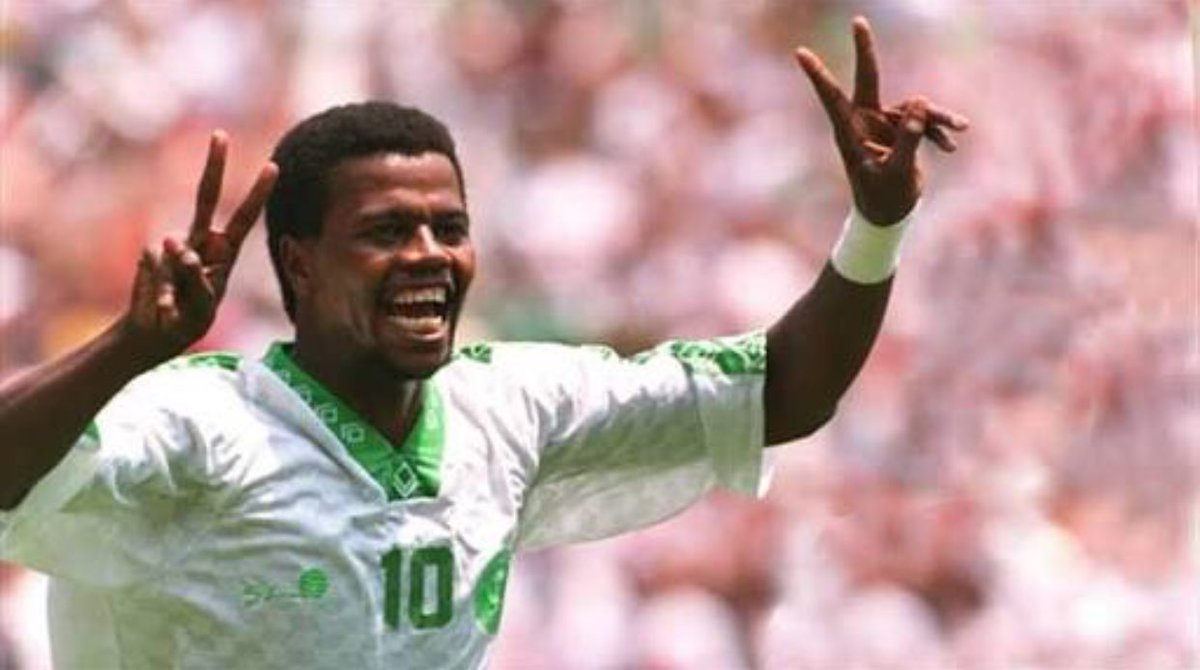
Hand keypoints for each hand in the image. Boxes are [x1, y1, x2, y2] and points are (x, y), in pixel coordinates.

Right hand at [122, 131, 277, 358]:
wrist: (158, 332)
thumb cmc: (190, 316)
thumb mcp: (203, 307)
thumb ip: (194, 279)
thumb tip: (172, 243)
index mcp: (224, 251)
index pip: (244, 218)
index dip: (258, 194)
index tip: (274, 166)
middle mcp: (200, 241)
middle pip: (206, 197)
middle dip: (214, 166)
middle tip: (220, 134)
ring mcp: (173, 246)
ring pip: (178, 249)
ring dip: (180, 277)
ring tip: (176, 305)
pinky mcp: (151, 256)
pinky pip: (157, 271)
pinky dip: (162, 296)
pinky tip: (164, 310)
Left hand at [795, 17, 967, 224]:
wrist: (891, 216)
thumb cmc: (884, 199)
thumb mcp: (897, 172)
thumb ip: (909, 139)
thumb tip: (922, 104)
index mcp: (850, 133)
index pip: (832, 98)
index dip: (819, 75)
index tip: (801, 53)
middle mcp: (864, 122)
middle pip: (867, 78)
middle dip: (865, 51)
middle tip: (858, 21)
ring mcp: (883, 123)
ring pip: (912, 106)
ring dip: (937, 117)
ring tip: (961, 128)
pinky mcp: (901, 130)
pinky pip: (924, 121)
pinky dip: (939, 132)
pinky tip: (952, 147)